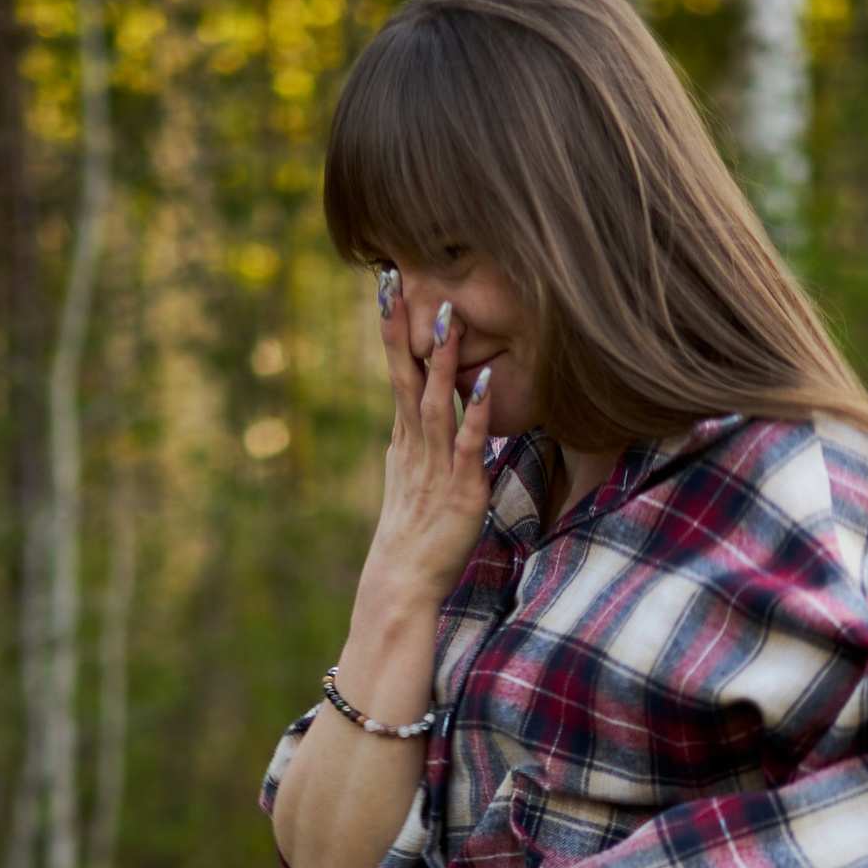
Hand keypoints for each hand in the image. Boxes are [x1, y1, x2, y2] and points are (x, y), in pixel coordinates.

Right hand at [357, 276, 497, 623]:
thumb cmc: (413, 540)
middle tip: (397, 279)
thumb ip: (421, 445)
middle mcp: (414, 447)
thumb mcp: (414, 482)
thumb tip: (428, 414)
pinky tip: (480, 380)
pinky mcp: (460, 491)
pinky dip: (473, 412)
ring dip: (442, 358)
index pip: (397, 373)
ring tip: (446, 315)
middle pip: (405, 376)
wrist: (402, 588)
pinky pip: (467, 444)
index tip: (388, 286)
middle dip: (402, 328)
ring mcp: (435, 467)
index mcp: (404, 442)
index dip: (393, 330)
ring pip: (434, 402)